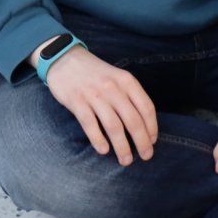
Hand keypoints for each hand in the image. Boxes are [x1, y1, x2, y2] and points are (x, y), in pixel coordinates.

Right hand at [42, 48, 157, 165]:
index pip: (146, 108)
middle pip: (133, 120)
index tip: (152, 141)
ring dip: (122, 147)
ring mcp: (94, 94)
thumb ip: (129, 95)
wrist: (64, 58)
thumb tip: (142, 125)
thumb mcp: (116, 77)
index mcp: (126, 81)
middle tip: (145, 157)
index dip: (152, 128)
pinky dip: (98, 140)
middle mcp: (113, 87)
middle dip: (142, 142)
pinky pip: (90, 124)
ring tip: (126, 160)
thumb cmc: (94, 72)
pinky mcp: (76, 101)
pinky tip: (103, 150)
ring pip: (113, 126)